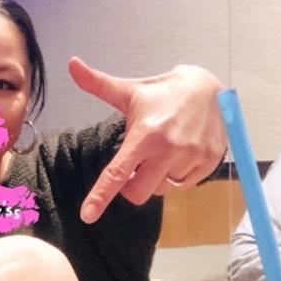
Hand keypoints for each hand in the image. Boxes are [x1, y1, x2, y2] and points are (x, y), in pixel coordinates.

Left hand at [68, 57, 226, 222]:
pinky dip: (177, 176)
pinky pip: (183, 186)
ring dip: (157, 178)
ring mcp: (191, 159)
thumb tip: (72, 64)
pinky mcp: (209, 164)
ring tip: (164, 151)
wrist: (208, 88)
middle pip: (138, 193)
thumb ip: (98, 84)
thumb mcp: (129, 91)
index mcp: (144, 136)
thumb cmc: (161, 94)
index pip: (118, 173)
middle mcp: (168, 150)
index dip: (101, 196)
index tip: (87, 216)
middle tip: (138, 163)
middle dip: (132, 185)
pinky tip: (180, 154)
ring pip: (162, 190)